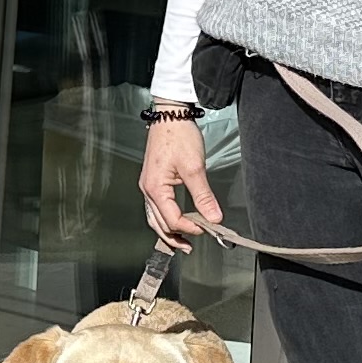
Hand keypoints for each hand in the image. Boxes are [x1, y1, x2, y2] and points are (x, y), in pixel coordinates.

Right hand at [139, 106, 219, 247]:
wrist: (170, 115)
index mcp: (155, 188)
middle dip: (175, 237)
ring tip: (183, 241)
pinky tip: (176, 220)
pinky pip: (156, 207)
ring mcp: (148, 185)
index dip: (191, 227)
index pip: (172, 219)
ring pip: (155, 217)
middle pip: (158, 223)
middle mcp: (147, 189)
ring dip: (169, 231)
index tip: (208, 228)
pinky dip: (166, 218)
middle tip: (190, 248)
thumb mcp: (195, 167)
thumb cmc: (178, 136)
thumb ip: (203, 195)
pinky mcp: (153, 181)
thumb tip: (214, 217)